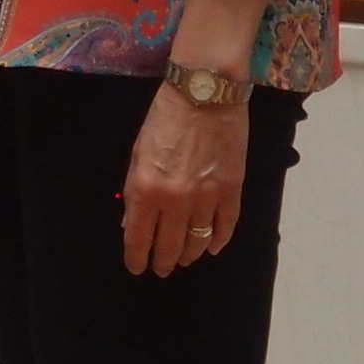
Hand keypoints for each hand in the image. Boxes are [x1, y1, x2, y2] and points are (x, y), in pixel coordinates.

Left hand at [120, 82, 248, 276]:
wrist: (205, 93)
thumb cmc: (165, 118)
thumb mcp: (137, 153)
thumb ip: (134, 190)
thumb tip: (131, 222)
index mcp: (145, 189)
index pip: (138, 237)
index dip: (136, 257)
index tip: (137, 267)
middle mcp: (175, 200)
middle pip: (168, 246)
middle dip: (163, 263)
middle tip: (161, 270)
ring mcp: (206, 197)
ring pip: (198, 241)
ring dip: (189, 254)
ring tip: (184, 259)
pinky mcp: (232, 190)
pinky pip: (226, 226)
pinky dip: (219, 241)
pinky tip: (211, 247)